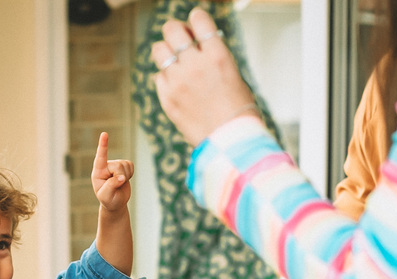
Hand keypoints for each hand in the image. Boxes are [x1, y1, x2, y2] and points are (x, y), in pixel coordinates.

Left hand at [91, 132, 132, 212]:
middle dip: (121, 178)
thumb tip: (121, 177)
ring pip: (125, 165)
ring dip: (126, 176)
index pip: (100, 158)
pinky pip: (131, 165)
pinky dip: (130, 174)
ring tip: (119, 183)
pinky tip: (124, 179)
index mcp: (98, 172)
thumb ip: (112, 185)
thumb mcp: (107, 196)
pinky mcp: (123, 165)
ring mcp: (114, 164)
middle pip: (118, 166)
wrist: (115, 202)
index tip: (104, 134)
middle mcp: (105, 166)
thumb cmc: (108, 200)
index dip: (103, 146)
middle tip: (117, 187)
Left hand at [152, 7, 258, 146]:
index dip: (196, 18)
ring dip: (165, 51)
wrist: (231, 142)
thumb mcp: (233, 74)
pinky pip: (158, 77)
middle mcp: (195, 64)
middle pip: (172, 29)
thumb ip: (213, 57)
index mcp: (217, 54)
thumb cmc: (238, 110)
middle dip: (176, 31)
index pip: (199, 19)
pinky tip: (177, 86)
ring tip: (174, 61)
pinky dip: (165, 78)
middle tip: (180, 40)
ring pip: (159, 50)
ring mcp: (178, 81)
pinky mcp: (167, 98)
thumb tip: (198, 45)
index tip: (195, 24)